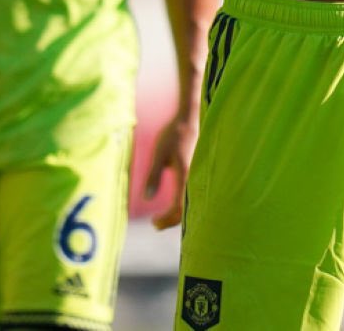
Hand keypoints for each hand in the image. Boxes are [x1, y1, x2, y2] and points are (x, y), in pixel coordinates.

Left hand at [142, 107, 197, 229]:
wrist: (189, 119)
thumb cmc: (173, 134)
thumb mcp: (158, 154)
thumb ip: (153, 176)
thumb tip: (146, 198)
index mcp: (185, 176)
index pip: (177, 208)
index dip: (166, 219)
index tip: (153, 222)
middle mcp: (194, 179)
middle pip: (186, 211)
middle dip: (171, 221)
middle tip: (156, 224)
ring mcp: (198, 177)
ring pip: (190, 204)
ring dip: (177, 214)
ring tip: (162, 217)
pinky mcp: (197, 173)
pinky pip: (191, 195)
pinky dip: (182, 205)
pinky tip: (173, 204)